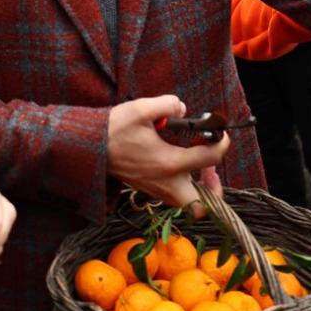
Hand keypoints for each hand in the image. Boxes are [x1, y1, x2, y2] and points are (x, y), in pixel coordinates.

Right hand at [107, 96, 229, 212]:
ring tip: (198, 164)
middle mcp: (166, 183)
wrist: (88, 149)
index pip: (210, 158)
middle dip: (213, 189)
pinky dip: (185, 186)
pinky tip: (179, 163)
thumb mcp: (141, 109)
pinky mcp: (149, 189)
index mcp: (168, 163)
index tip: (221, 134)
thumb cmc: (113, 130)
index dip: (222, 144)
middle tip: (210, 168)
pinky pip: (176, 196)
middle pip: (202, 205)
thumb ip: (167, 104)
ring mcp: (157, 190)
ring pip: (189, 204)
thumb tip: (182, 108)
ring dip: (200, 189)